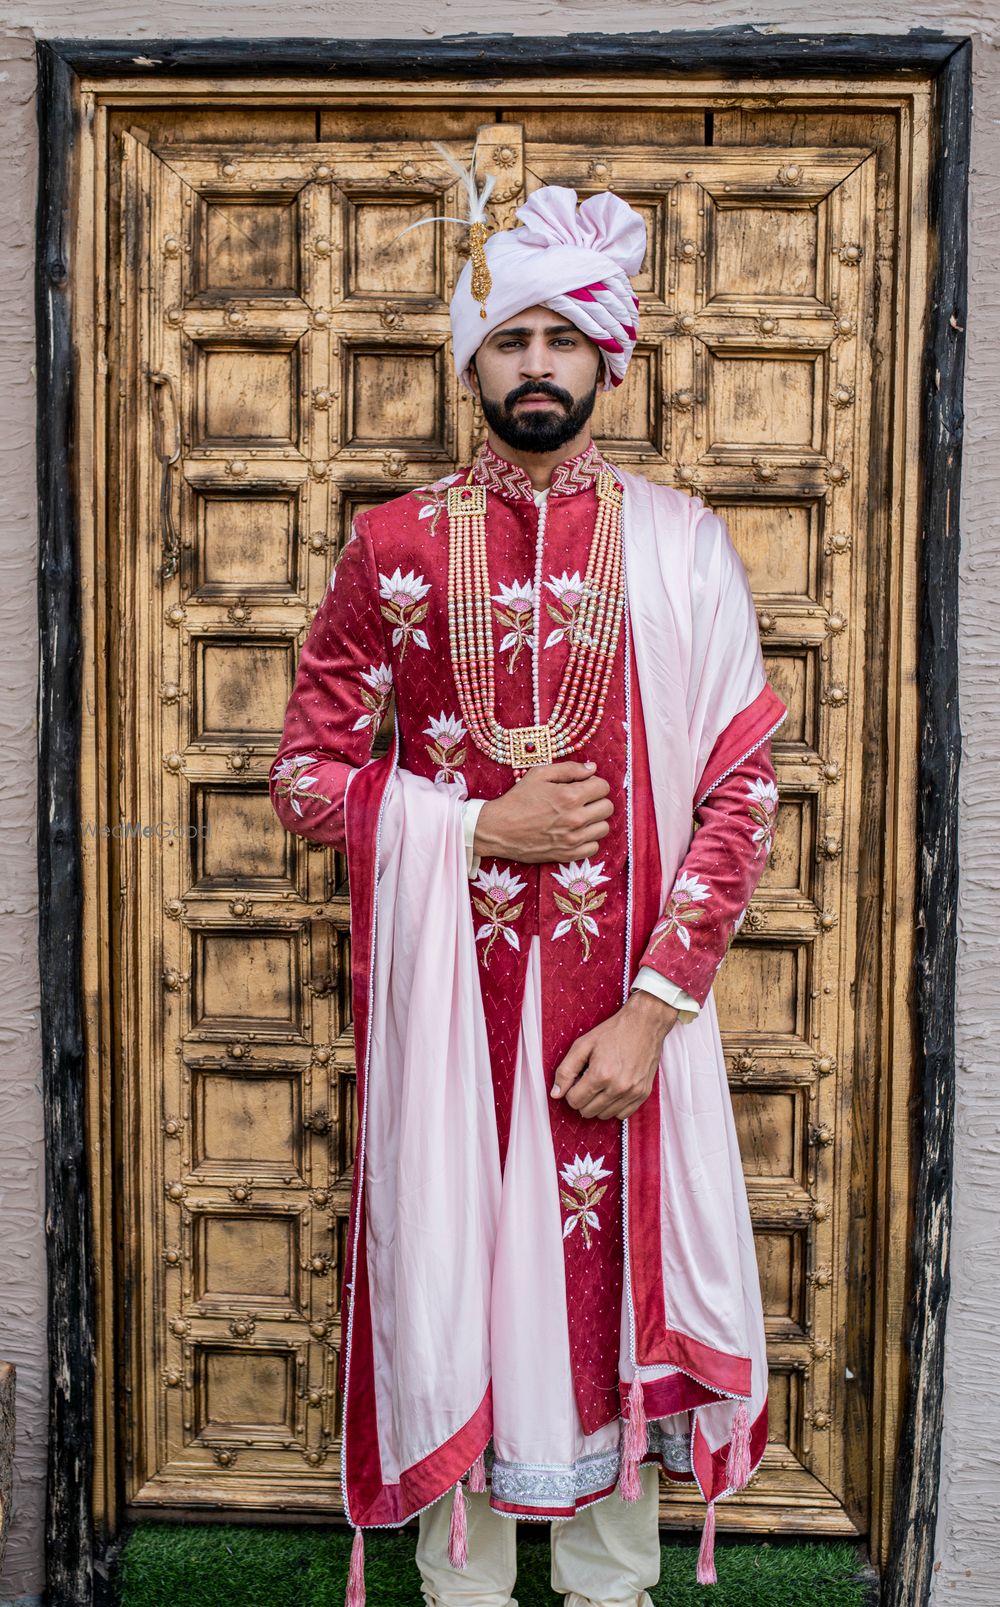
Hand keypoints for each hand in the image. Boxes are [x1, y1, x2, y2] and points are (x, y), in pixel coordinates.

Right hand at [473, 760, 613, 863]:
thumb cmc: (517, 800)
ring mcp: (573, 839)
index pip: (603, 787)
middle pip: (607, 808)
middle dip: (598, 800)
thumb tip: (592, 768)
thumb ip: (569, 769)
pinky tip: (576, 832)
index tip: (584, 785)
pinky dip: (589, 840)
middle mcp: (575, 818)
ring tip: (580, 816)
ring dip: (595, 820)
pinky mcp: (568, 854)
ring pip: (604, 828)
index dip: (594, 783)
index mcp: (570, 796)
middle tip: (583, 801)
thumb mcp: (539, 774)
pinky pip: (594, 847)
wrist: (499, 829)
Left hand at [549, 990, 678, 1119]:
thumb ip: (566, 1070)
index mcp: (601, 1075)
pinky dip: (614, 1107)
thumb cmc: (613, 1032)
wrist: (644, 1024)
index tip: (577, 1080)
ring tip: (601, 1085)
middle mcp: (618, 1087)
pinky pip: (622, 1115)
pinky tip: (612, 1091)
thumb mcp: (583, 1045)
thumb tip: (555, 1094)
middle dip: (582, 1099)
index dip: (571, 1091)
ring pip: (604, 1115)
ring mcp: (633, 1092)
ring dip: (597, 1104)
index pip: (574, 1101)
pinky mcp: (643, 1094)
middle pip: (588, 1111)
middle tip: (588, 1081)